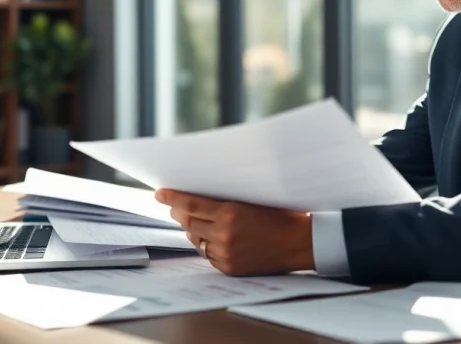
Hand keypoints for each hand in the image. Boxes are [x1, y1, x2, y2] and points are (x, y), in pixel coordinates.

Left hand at [154, 189, 314, 275]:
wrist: (300, 243)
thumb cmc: (282, 216)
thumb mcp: (253, 200)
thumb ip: (226, 201)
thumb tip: (201, 198)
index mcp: (230, 213)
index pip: (191, 204)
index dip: (173, 198)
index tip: (160, 193)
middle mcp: (224, 235)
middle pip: (189, 223)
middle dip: (180, 213)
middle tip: (176, 206)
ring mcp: (225, 254)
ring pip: (196, 239)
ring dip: (192, 229)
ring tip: (195, 221)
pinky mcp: (229, 267)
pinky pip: (207, 254)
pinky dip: (206, 244)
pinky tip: (212, 237)